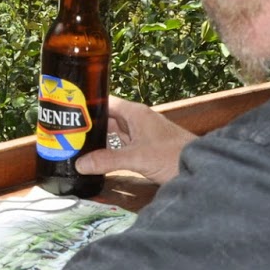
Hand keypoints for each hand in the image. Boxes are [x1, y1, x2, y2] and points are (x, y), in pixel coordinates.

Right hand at [74, 96, 193, 186]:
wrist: (203, 168)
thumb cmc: (172, 155)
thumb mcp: (137, 158)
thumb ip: (108, 160)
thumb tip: (79, 164)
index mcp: (135, 113)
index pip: (106, 102)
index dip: (88, 104)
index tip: (67, 110)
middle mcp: (138, 120)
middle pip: (108, 118)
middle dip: (90, 125)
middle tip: (65, 132)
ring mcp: (142, 135)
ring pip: (115, 133)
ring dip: (99, 139)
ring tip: (75, 144)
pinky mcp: (146, 149)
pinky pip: (122, 145)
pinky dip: (110, 150)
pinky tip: (97, 157)